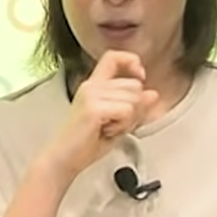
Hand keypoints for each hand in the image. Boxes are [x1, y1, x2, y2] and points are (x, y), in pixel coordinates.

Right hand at [41, 50, 159, 180]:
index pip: (113, 57)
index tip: (140, 76)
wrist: (64, 159)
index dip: (132, 61)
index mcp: (93, 85)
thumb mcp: (117, 122)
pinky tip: (107, 131)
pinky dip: (123, 125)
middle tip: (117, 124)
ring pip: (134, 98)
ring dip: (129, 119)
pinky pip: (127, 111)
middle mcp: (91, 86)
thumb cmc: (84, 144)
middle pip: (134, 85)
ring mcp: (91, 95)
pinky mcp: (94, 108)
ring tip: (109, 128)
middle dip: (135, 108)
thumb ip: (135, 106)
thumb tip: (153, 94)